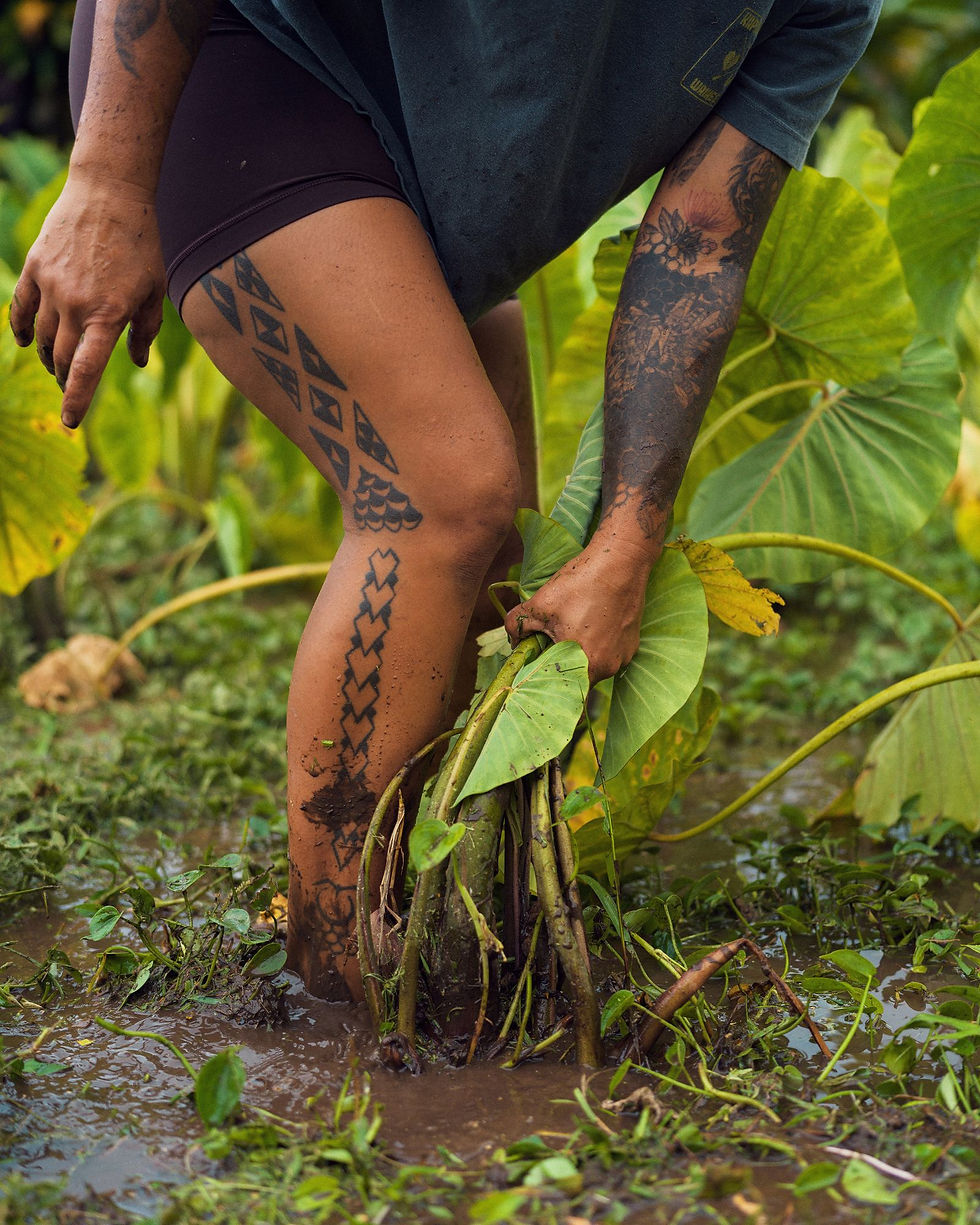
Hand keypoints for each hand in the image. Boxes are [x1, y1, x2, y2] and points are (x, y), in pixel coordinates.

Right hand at [10, 170, 165, 428]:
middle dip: (65, 378)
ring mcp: (52, 286)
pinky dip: (23, 329)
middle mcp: (77, 305)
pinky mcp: (35, 267)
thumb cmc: (141, 245)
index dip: (77, 400)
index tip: (70, 422)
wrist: (110, 193)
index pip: (86, 370)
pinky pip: (21, 308)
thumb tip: (138, 363)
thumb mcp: (154, 291)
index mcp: (110, 316)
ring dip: (48, 356)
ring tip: (56, 363)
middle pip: (61, 358)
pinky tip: (28, 341)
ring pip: (42, 337)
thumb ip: (145, 331)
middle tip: (70, 385)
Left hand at [505, 535, 657, 683]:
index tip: (534, 666)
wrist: (621, 562)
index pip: (558, 689)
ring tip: (570, 627)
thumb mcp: (538, 604)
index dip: (543, 680)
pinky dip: (594, 645)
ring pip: (591, 666)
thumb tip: (513, 641)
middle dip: (558, 664)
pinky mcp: (631, 644)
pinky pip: (606, 654)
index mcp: (586, 665)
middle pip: (575, 678)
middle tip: (548, 642)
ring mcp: (623, 657)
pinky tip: (588, 622)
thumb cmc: (580, 584)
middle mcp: (608, 668)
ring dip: (576, 654)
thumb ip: (516, 626)